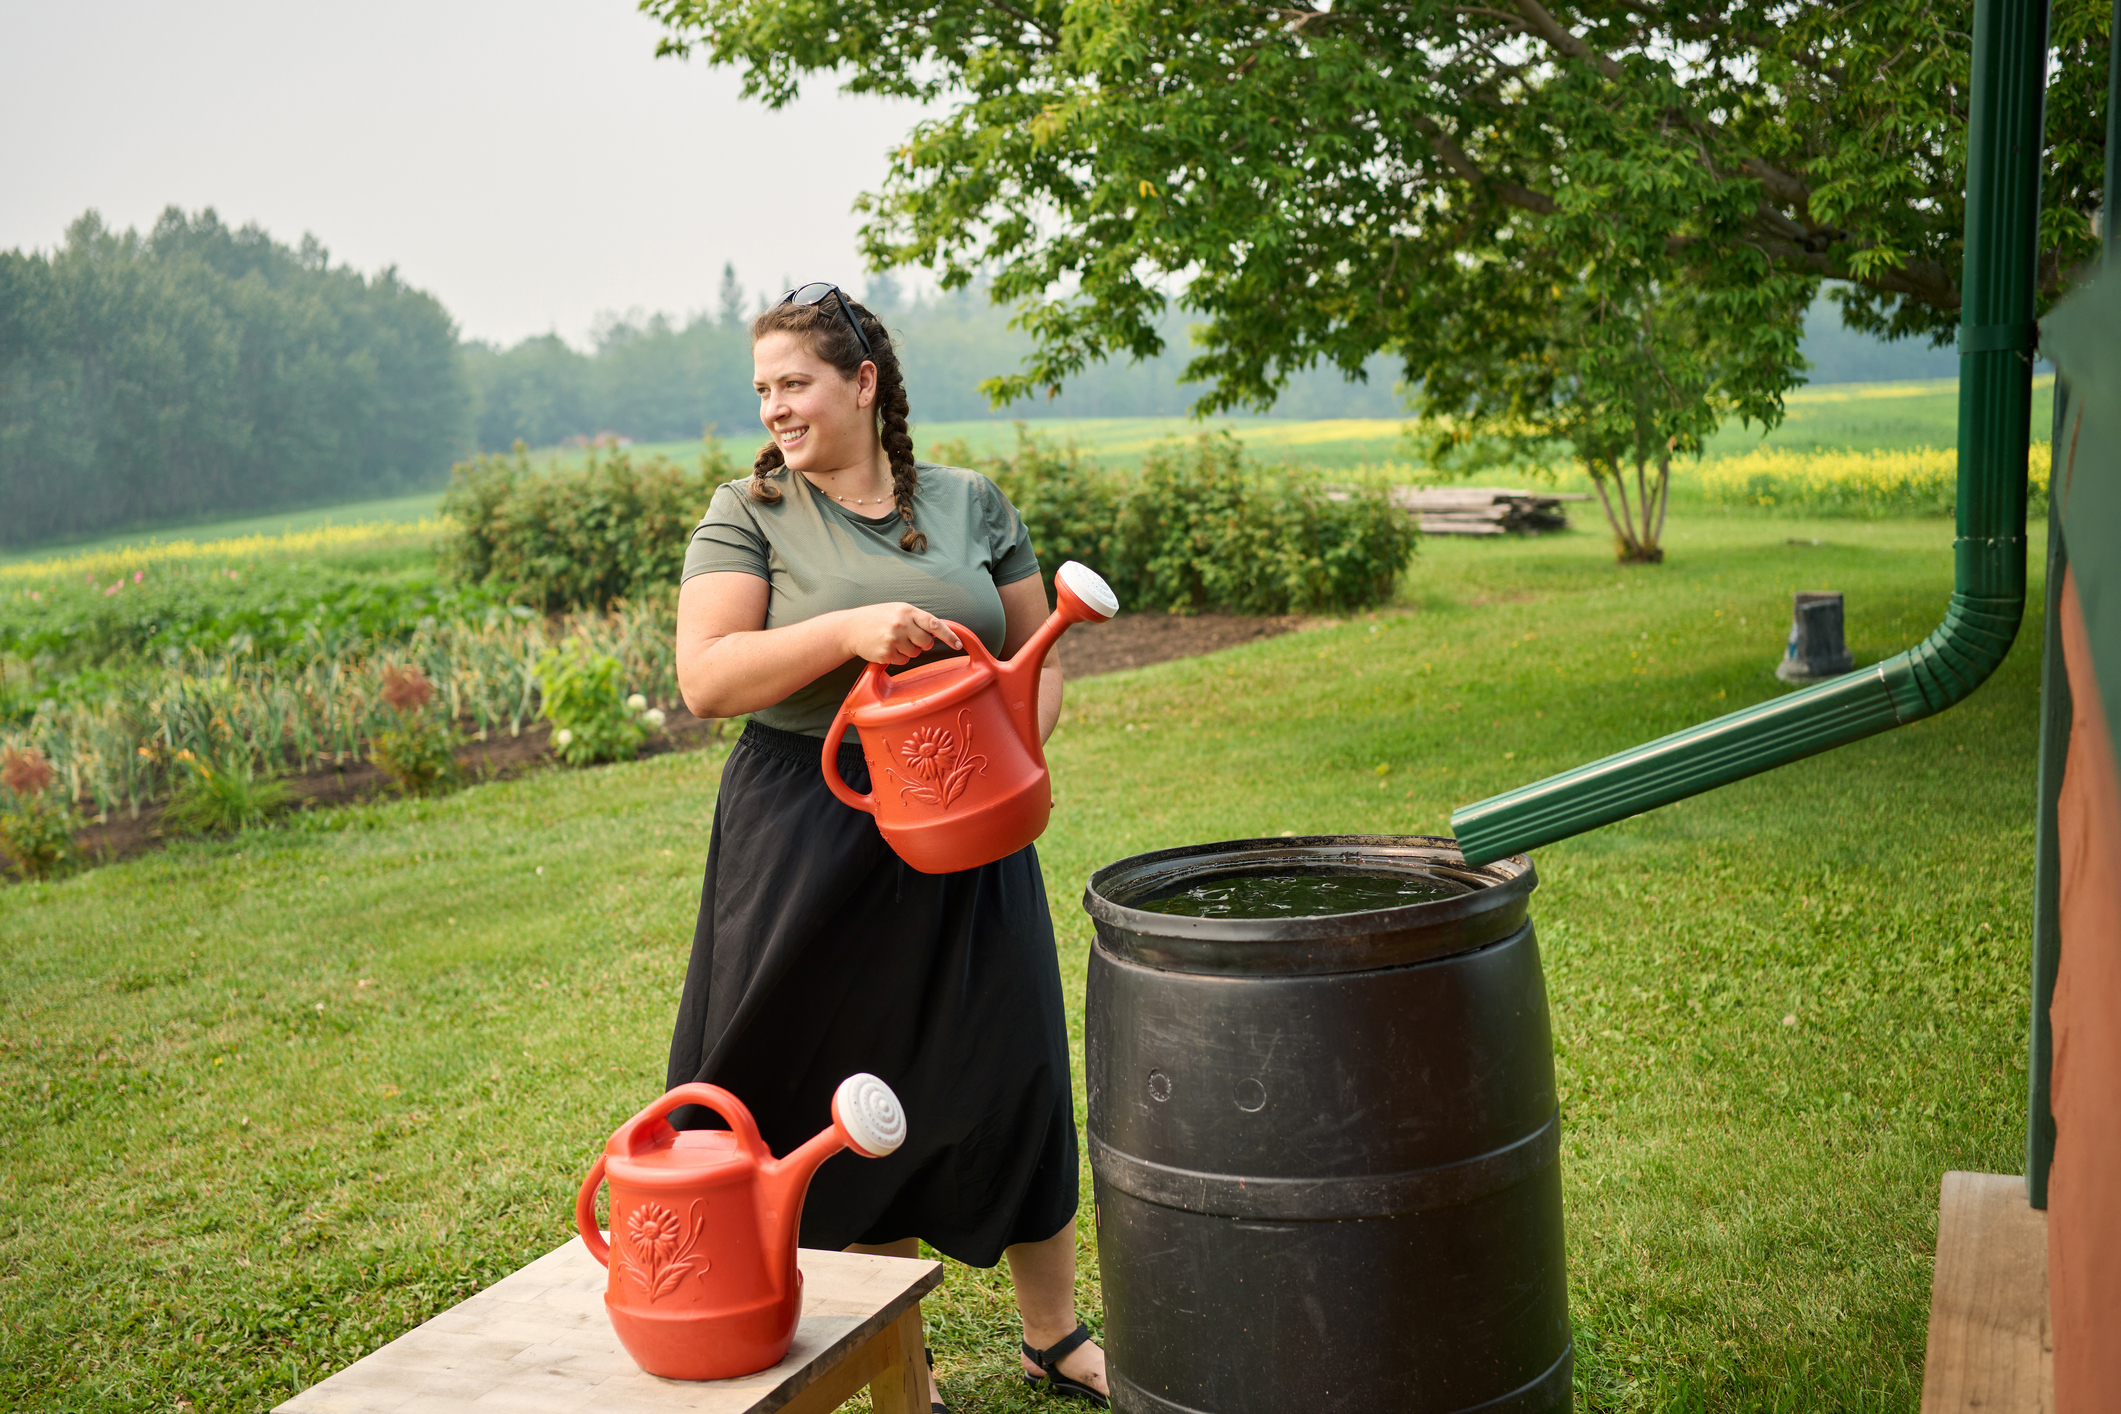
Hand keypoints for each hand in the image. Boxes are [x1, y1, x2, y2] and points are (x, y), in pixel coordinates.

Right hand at [841, 603, 963, 665]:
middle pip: (926, 642)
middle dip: (922, 643)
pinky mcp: (886, 653)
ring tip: (893, 640)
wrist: (850, 628)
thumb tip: (938, 631)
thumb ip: (917, 619)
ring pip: (915, 653)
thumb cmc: (877, 618)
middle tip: (908, 637)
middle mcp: (901, 624)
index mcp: (907, 611)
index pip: (934, 624)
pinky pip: (903, 661)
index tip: (958, 644)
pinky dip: (898, 657)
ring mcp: (893, 639)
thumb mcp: (897, 610)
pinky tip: (887, 648)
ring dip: (908, 650)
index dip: (949, 636)